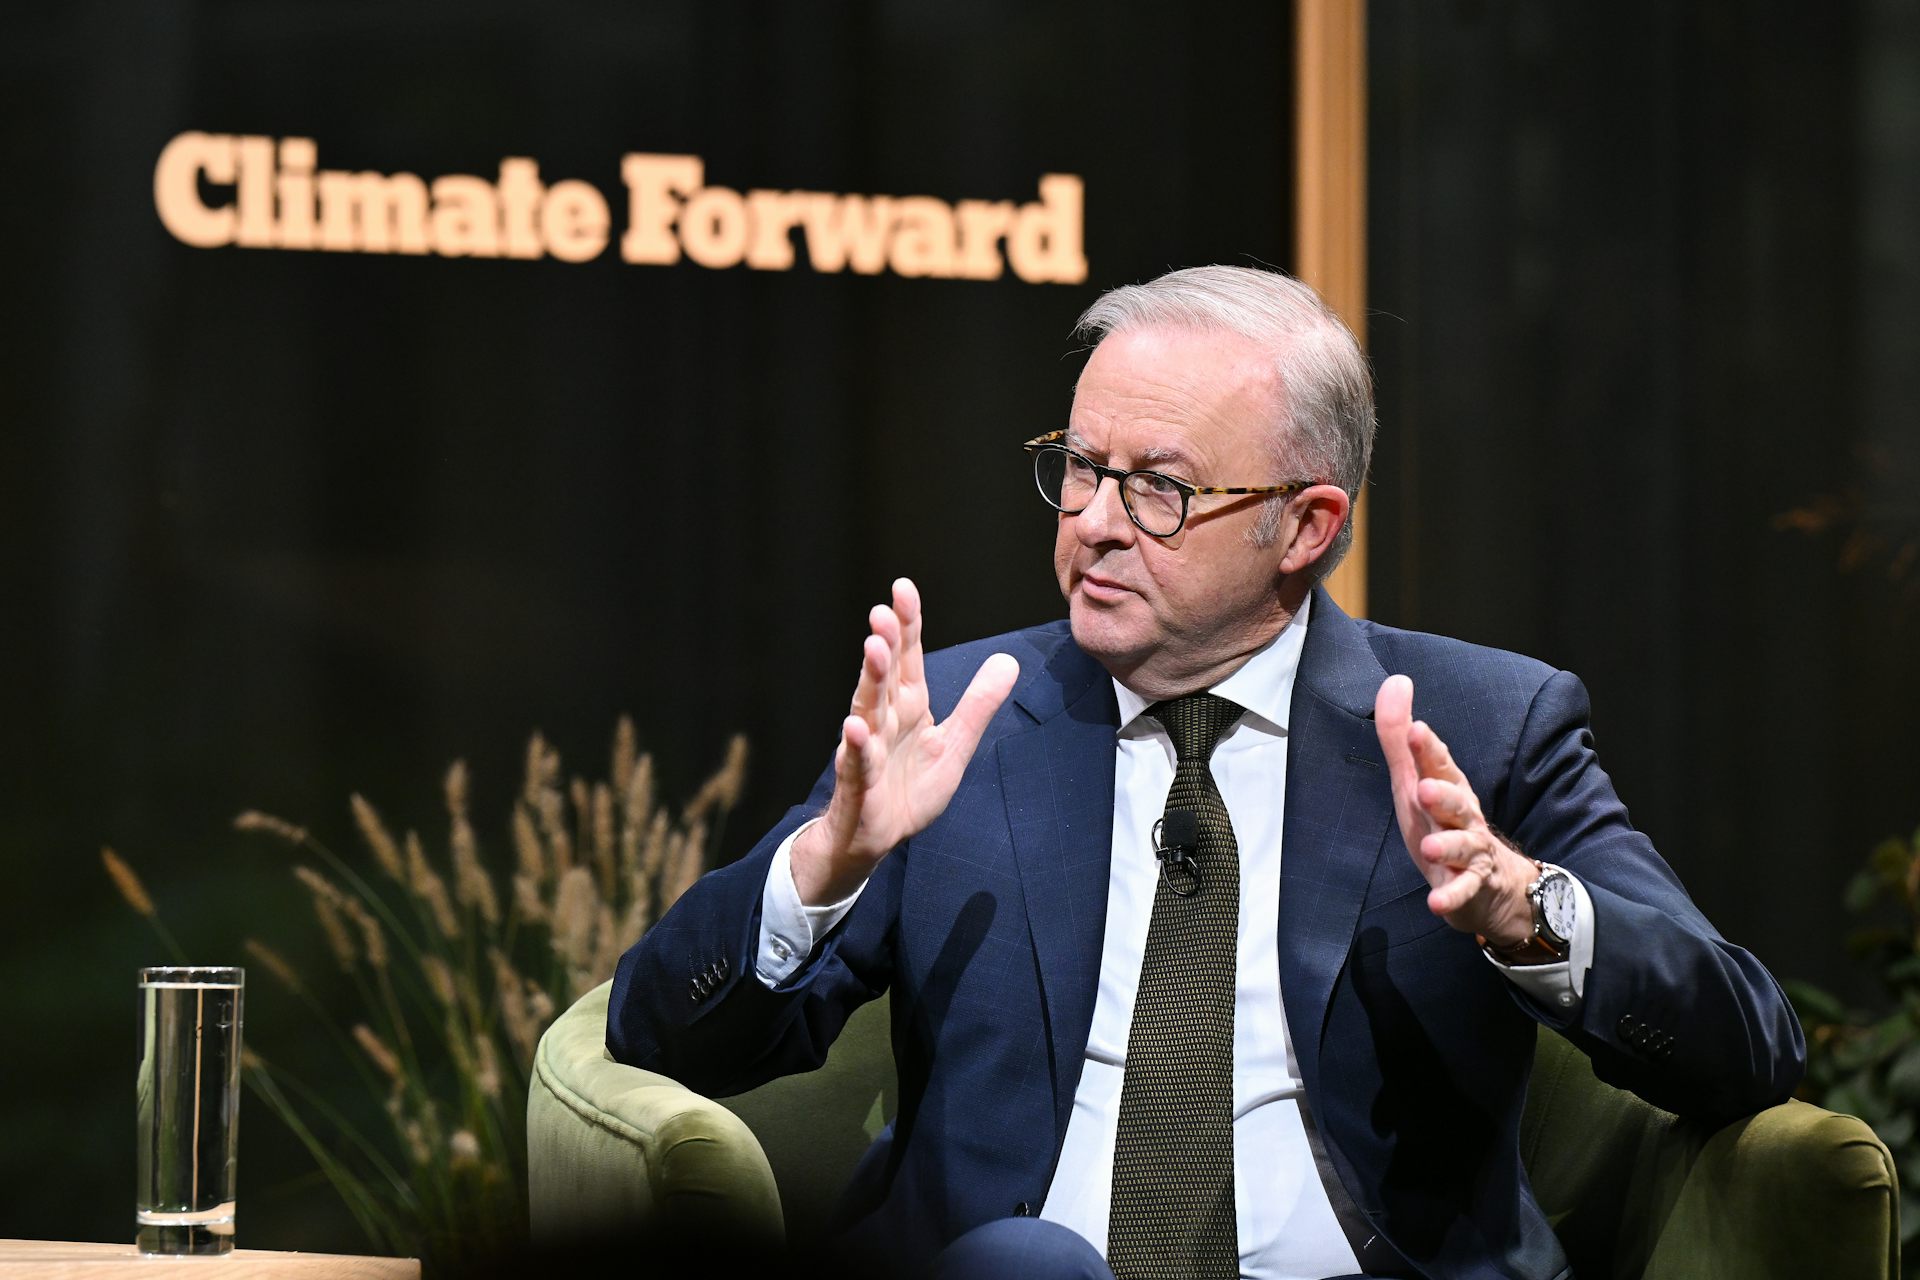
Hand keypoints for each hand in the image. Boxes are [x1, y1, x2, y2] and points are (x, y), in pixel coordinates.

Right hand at [791, 578, 1019, 904]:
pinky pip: (859, 761)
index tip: (903, 587)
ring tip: (874, 649)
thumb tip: (1008, 660)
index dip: (908, 624)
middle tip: (883, 610)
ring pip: (869, 707)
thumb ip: (979, 705)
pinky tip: (856, 726)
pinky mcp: (860, 781)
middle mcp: (885, 719)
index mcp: (909, 706)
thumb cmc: (909, 789)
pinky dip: (857, 744)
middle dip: (886, 642)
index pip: (908, 658)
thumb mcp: (955, 744)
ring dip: (870, 679)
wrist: (877, 838)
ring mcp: (867, 747)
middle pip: (886, 674)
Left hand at [1374, 674, 1537, 947]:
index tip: (1415, 729)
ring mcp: (1470, 852)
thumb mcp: (1414, 780)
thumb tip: (1395, 680)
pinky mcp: (1472, 886)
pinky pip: (1464, 892)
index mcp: (1447, 787)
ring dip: (1448, 845)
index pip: (1439, 764)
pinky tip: (1437, 903)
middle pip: (1456, 802)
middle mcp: (1462, 816)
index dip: (1427, 749)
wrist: (1492, 882)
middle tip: (1423, 788)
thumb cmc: (1442, 822)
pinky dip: (1452, 897)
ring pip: (1463, 845)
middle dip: (1443, 795)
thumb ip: (1399, 737)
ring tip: (1430, 845)